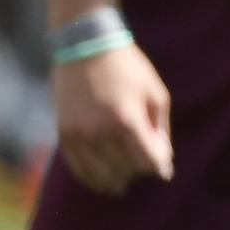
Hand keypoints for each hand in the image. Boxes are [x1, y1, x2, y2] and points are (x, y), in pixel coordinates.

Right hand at [51, 43, 174, 195]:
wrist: (87, 47)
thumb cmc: (129, 68)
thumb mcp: (156, 92)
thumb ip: (160, 127)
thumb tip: (163, 157)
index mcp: (128, 120)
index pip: (147, 161)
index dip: (159, 168)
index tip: (165, 171)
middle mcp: (101, 132)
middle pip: (125, 169)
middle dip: (139, 171)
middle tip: (144, 168)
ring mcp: (80, 135)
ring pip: (100, 174)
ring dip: (116, 180)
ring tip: (124, 182)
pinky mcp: (64, 134)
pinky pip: (78, 168)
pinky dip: (91, 179)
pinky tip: (102, 181)